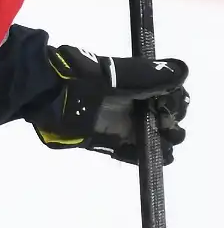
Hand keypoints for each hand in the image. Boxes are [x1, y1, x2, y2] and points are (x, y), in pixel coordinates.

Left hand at [26, 44, 188, 164]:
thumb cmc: (81, 78)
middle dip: (171, 125)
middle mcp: (132, 103)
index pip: (170, 95)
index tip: (171, 108)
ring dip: (161, 143)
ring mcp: (120, 123)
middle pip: (165, 119)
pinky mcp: (106, 141)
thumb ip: (147, 75)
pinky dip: (140, 156)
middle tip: (165, 126)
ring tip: (158, 143)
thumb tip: (181, 71)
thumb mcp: (116, 74)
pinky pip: (130, 153)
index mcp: (136, 84)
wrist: (46, 92)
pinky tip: (145, 155)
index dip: (176, 102)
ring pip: (152, 138)